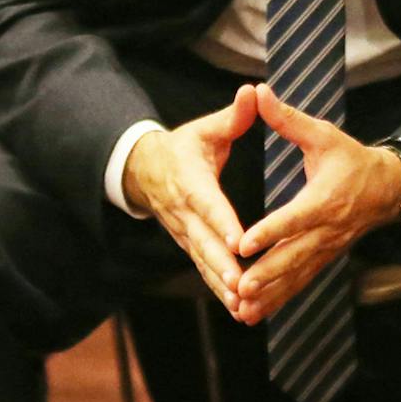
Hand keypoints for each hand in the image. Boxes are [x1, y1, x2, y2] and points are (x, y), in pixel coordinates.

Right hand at [121, 87, 258, 317]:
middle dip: (222, 265)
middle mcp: (185, 211)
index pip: (207, 202)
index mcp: (191, 179)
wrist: (146, 170)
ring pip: (203, 262)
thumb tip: (254, 91)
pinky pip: (204, 270)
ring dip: (221, 285)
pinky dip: (218, 290)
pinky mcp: (188, 246)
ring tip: (242, 305)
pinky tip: (239, 310)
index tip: (238, 239)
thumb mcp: (206, 128)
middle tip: (243, 286)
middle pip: (203, 241)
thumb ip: (233, 116)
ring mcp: (184, 232)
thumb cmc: (185, 146)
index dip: (221, 221)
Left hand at [232, 85, 400, 324]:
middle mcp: (326, 230)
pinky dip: (279, 299)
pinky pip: (300, 283)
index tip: (245, 243)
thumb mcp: (323, 134)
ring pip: (296, 276)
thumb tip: (259, 91)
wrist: (387, 188)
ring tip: (242, 308)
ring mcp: (326, 249)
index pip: (294, 218)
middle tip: (240, 287)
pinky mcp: (323, 259)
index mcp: (324, 199)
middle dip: (267, 274)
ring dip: (270, 294)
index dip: (271, 231)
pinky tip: (255, 313)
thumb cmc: (351, 158)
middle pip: (294, 256)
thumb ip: (288, 119)